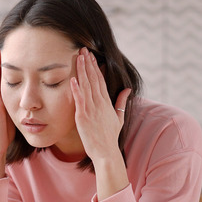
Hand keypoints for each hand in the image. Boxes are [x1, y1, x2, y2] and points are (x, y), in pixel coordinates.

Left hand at [70, 48, 130, 195]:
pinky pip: (79, 101)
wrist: (106, 152)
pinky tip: (73, 79)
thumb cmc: (110, 137)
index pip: (101, 81)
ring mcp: (91, 110)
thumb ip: (121, 102)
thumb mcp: (119, 117)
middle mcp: (100, 104)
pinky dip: (76, 89)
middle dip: (88, 64)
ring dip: (82, 71)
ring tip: (79, 57)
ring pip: (86, 86)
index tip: (92, 56)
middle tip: (83, 50)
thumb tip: (127, 89)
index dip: (96, 68)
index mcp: (107, 103)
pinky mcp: (83, 117)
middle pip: (94, 80)